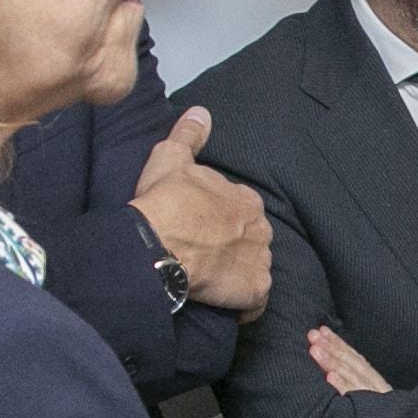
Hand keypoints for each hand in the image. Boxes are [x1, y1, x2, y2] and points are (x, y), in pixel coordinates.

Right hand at [131, 109, 273, 319]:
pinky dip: (243, 305)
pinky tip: (224, 303)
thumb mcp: (171, 157)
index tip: (199, 229)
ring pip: (254, 269)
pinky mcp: (255, 291)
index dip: (220, 221)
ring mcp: (261, 261)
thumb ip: (189, 135)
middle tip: (203, 256)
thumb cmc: (163, 201)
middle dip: (233, 248)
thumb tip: (201, 112)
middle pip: (251, 240)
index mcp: (247, 199)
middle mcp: (261, 229)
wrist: (156, 245)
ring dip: (238, 275)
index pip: (241, 211)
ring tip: (210, 281)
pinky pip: (255, 302)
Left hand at [307, 326, 390, 396]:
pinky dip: (344, 386)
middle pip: (354, 364)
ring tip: (315, 350)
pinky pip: (357, 401)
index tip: (322, 330)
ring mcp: (375, 401)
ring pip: (353, 377)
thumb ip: (353, 387)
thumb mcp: (368, 403)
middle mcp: (377, 389)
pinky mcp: (373, 415)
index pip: (355, 359)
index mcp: (375, 384)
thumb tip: (331, 370)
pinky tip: (330, 377)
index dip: (338, 343)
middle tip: (313, 335)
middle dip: (332, 347)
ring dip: (333, 362)